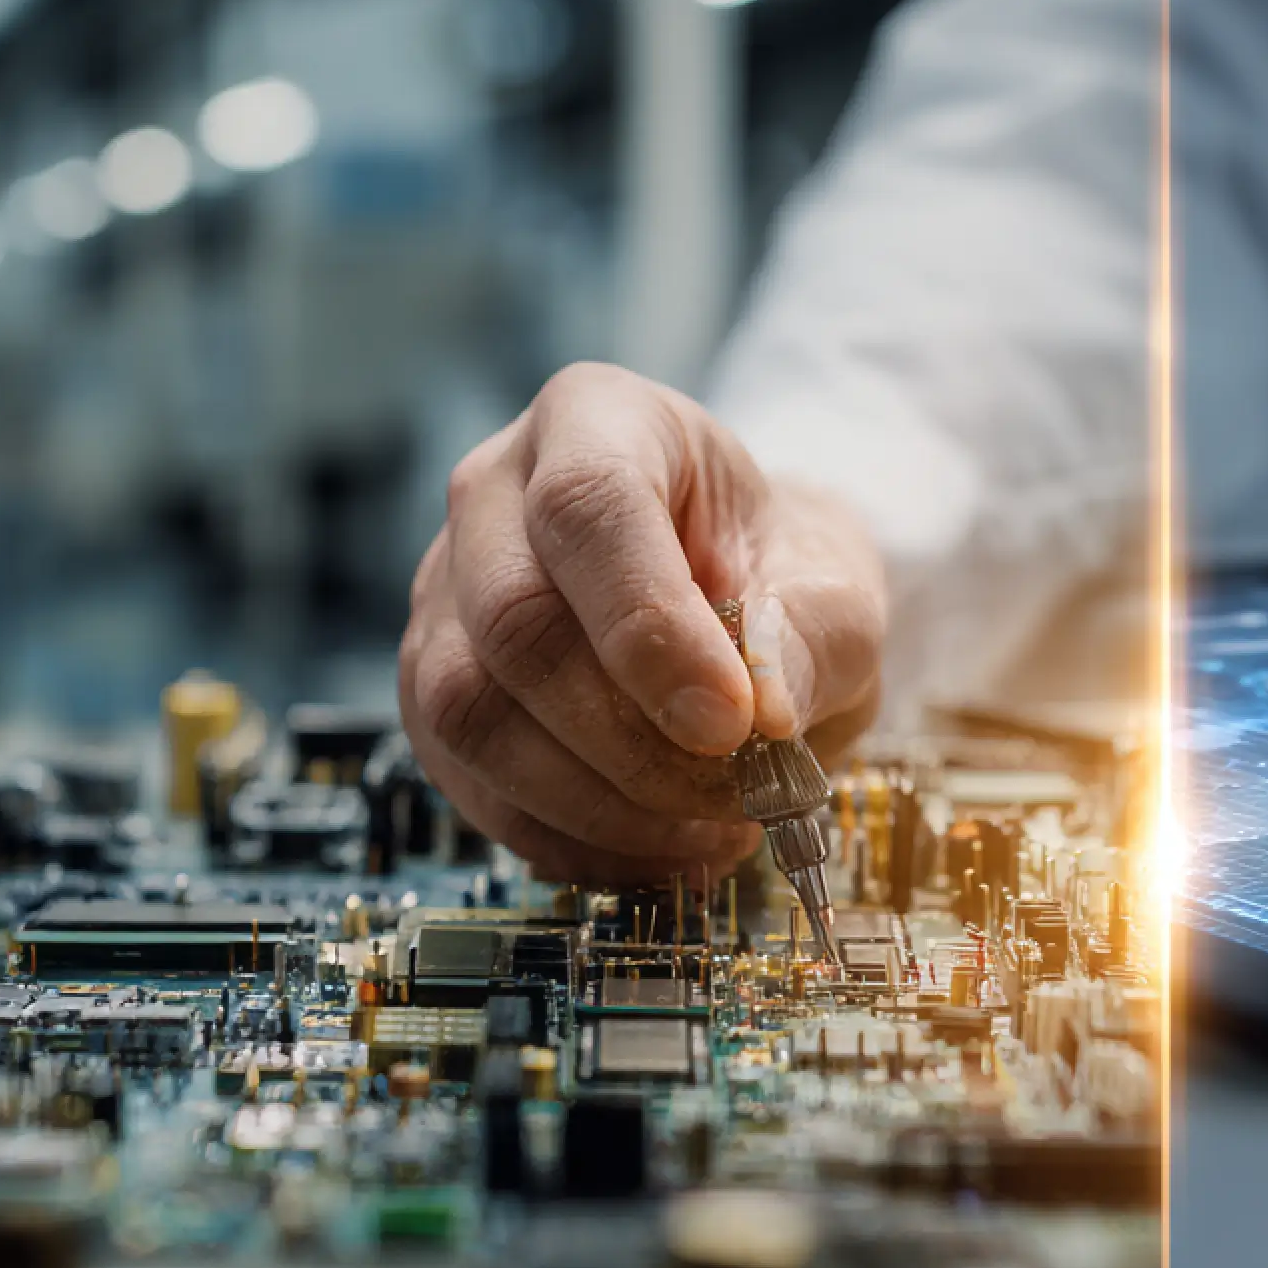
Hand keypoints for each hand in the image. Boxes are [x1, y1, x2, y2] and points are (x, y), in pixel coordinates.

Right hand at [399, 363, 885, 883]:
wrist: (743, 599)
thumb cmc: (779, 572)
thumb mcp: (835, 588)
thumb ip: (813, 638)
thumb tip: (765, 712)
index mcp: (596, 418)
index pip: (589, 508)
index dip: (651, 627)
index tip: (729, 721)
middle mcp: (494, 492)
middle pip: (514, 619)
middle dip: (629, 736)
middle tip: (733, 791)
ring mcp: (444, 592)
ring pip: (468, 709)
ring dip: (595, 800)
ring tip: (709, 827)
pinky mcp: (432, 689)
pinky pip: (468, 782)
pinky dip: (569, 837)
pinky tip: (659, 849)